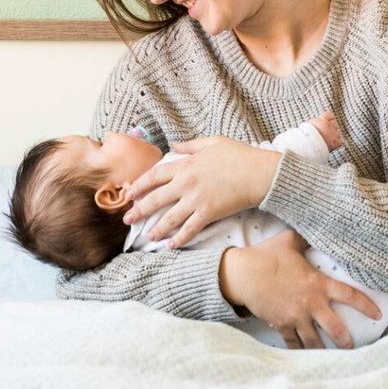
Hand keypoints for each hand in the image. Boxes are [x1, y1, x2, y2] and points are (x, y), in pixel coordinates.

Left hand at [124, 135, 280, 248]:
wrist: (260, 173)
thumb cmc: (240, 156)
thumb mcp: (213, 142)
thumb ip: (191, 145)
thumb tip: (174, 145)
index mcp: (185, 165)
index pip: (154, 176)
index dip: (139, 185)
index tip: (129, 193)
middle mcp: (186, 183)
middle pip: (156, 199)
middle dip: (139, 210)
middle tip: (128, 220)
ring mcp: (196, 199)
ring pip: (170, 217)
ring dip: (157, 229)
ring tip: (148, 237)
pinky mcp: (209, 213)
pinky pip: (190, 228)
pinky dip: (180, 238)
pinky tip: (172, 246)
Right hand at [220, 230, 382, 349]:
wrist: (241, 275)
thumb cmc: (265, 256)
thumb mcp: (289, 241)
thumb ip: (305, 238)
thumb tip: (314, 228)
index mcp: (317, 283)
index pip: (350, 296)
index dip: (367, 306)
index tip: (378, 314)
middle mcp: (311, 303)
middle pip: (336, 329)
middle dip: (347, 341)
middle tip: (353, 347)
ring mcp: (296, 317)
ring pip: (315, 341)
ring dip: (324, 350)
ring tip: (331, 357)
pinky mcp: (281, 325)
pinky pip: (294, 343)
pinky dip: (299, 350)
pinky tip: (304, 356)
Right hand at [308, 111, 342, 151]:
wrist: (308, 146)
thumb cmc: (305, 136)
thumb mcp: (308, 125)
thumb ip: (315, 123)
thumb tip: (315, 124)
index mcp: (322, 120)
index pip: (330, 115)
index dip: (328, 119)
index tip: (325, 122)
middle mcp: (329, 125)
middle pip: (335, 124)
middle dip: (331, 127)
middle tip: (324, 132)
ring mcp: (334, 134)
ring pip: (337, 133)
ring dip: (333, 136)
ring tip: (326, 140)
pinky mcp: (336, 143)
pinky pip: (340, 142)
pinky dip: (336, 143)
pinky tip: (330, 144)